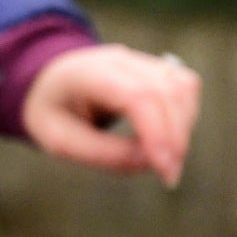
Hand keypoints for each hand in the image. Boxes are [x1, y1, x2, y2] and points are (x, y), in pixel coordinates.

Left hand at [22, 44, 201, 186]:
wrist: (50, 82)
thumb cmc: (53, 112)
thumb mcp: (60, 141)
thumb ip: (102, 153)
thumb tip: (150, 162)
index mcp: (86, 73)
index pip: (136, 95)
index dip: (158, 132)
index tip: (163, 169)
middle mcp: (118, 60)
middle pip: (166, 92)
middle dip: (175, 138)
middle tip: (168, 176)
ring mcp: (140, 59)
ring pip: (182, 88)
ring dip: (184, 128)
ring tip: (165, 160)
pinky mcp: (156, 67)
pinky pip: (186, 87)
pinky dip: (186, 116)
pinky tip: (169, 138)